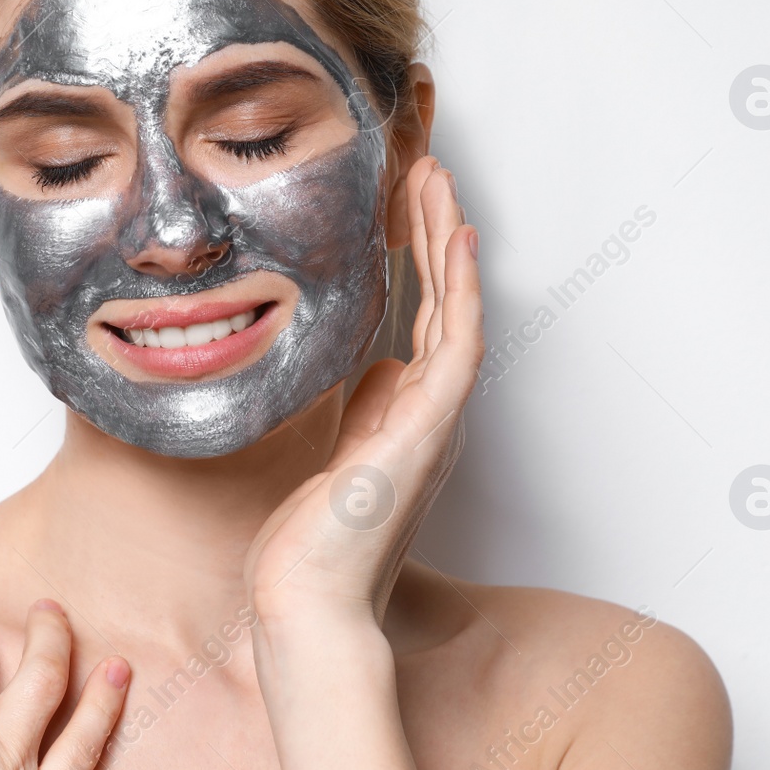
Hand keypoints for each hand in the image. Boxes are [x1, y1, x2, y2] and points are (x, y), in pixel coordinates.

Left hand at [245, 156, 482, 626]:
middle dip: (435, 232)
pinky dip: (462, 289)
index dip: (421, 257)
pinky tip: (455, 239)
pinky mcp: (429, 430)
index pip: (423, 317)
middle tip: (426, 170)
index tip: (404, 203)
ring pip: (458, 309)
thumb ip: (365, 410)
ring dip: (449, 240)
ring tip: (436, 180)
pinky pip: (458, 344)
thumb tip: (378, 368)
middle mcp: (431, 412)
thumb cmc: (314, 542)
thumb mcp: (338, 455)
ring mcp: (436, 420)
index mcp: (408, 415)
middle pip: (445, 301)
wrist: (307, 599)